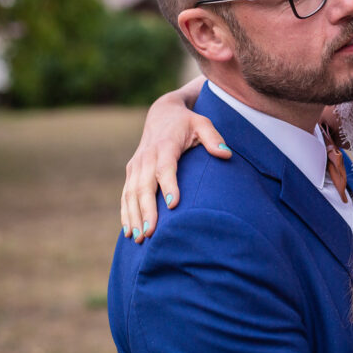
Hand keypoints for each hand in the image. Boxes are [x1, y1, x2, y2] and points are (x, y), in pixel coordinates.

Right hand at [120, 89, 229, 242]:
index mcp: (165, 145)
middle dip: (146, 210)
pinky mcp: (131, 173)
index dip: (169, 184)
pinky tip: (129, 231)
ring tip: (139, 238)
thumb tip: (226, 154)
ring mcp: (136, 165)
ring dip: (133, 216)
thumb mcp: (202, 123)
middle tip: (150, 233)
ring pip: (131, 193)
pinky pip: (125, 195)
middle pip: (144, 186)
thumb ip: (214, 138)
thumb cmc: (187, 123)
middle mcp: (146, 156)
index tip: (174, 204)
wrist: (161, 114)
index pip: (165, 167)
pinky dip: (126, 213)